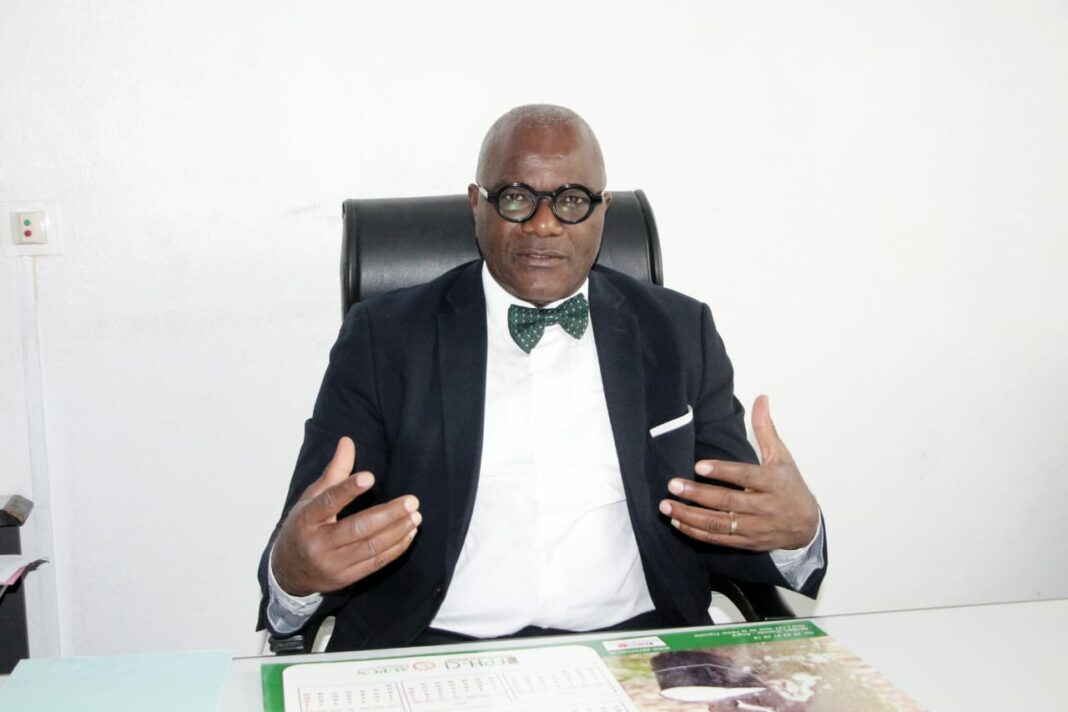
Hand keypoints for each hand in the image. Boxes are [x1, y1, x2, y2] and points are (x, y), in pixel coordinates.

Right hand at [271, 437, 420, 595]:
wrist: (287, 572)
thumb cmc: (303, 527)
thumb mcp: (310, 499)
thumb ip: (334, 472)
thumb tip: (348, 441)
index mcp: (307, 519)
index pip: (329, 502)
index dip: (348, 489)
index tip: (370, 477)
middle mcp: (319, 544)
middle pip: (358, 528)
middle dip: (389, 514)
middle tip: (412, 501)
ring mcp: (333, 564)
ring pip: (372, 547)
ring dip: (398, 531)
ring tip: (416, 516)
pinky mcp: (346, 577)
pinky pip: (376, 563)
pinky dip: (396, 548)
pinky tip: (409, 533)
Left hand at [659, 395, 818, 550]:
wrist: (807, 526)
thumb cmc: (790, 486)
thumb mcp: (781, 456)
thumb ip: (766, 428)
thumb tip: (761, 398)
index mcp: (773, 482)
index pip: (745, 476)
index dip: (722, 472)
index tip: (698, 466)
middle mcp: (764, 507)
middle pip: (727, 502)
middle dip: (697, 494)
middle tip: (673, 485)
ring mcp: (755, 528)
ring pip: (719, 524)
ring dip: (690, 516)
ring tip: (667, 506)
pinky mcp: (747, 542)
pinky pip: (718, 540)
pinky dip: (696, 532)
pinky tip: (678, 522)